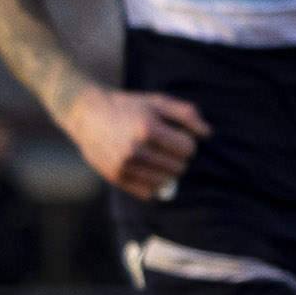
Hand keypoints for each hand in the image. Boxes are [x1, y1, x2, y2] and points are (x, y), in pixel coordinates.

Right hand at [62, 87, 208, 199]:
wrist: (87, 113)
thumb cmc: (129, 106)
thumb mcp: (158, 102)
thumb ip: (187, 114)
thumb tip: (208, 134)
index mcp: (148, 129)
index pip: (188, 149)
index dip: (186, 142)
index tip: (176, 135)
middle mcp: (134, 149)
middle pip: (179, 167)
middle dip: (177, 157)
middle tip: (164, 146)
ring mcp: (123, 165)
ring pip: (165, 182)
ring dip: (166, 171)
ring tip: (155, 156)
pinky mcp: (115, 177)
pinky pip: (148, 193)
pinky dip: (152, 184)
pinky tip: (146, 168)